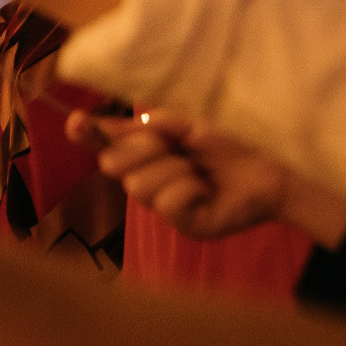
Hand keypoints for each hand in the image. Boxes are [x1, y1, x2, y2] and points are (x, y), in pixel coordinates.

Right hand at [73, 107, 289, 240]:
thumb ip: (161, 124)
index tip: (76, 121)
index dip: (86, 134)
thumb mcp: (193, 128)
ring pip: (139, 185)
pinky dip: (190, 189)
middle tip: (175, 146)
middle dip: (143, 148)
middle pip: (112, 164)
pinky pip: (168, 202)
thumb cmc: (230, 151)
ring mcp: (162, 206)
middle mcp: (146, 180)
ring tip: (199, 174)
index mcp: (146, 154)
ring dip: (174, 171)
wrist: (269, 175)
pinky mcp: (182, 225)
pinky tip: (206, 191)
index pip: (105, 144)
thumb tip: (129, 120)